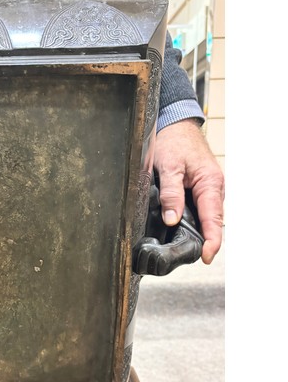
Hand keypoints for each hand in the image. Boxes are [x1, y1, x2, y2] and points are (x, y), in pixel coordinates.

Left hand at [153, 119, 224, 263]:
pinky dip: (193, 221)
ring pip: (205, 216)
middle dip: (204, 241)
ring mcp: (207, 190)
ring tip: (184, 249)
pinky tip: (181, 230)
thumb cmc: (173, 142)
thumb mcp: (168, 167)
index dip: (211, 240)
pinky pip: (199, 209)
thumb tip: (172, 219)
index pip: (213, 218)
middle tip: (188, 256)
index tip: (207, 256)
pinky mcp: (199, 189)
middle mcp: (213, 188)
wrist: (175, 125)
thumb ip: (170, 194)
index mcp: (210, 183)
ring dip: (198, 232)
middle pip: (211, 221)